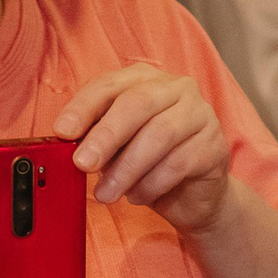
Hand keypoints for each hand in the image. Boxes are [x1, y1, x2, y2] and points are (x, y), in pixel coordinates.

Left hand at [54, 64, 233, 234]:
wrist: (194, 197)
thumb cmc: (149, 165)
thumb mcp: (116, 147)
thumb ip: (97, 138)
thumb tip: (68, 144)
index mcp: (145, 80)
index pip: (110, 85)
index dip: (83, 107)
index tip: (62, 132)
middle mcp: (176, 89)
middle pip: (137, 104)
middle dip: (106, 136)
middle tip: (82, 164)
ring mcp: (200, 115)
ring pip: (159, 135)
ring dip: (127, 169)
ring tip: (106, 194)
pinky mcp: (215, 145)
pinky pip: (179, 163)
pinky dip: (151, 184)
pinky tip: (137, 196)